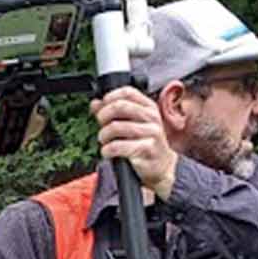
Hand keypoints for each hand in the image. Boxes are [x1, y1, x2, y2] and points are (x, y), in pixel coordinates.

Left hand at [91, 87, 176, 201]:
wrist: (162, 166)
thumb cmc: (144, 143)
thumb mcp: (132, 124)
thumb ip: (113, 112)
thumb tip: (95, 103)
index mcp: (149, 107)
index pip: (127, 92)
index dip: (109, 98)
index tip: (102, 108)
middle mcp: (152, 117)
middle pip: (120, 106)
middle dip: (103, 115)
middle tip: (101, 125)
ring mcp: (151, 133)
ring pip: (116, 127)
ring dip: (103, 135)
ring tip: (105, 141)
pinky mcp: (147, 149)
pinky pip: (117, 146)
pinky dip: (107, 150)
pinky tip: (108, 152)